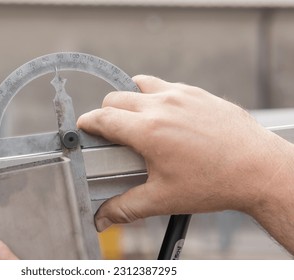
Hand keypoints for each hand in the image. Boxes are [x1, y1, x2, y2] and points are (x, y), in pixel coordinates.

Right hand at [77, 75, 293, 253]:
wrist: (259, 169)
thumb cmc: (215, 183)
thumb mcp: (164, 198)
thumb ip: (126, 207)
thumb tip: (103, 217)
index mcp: (148, 131)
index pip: (103, 118)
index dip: (87, 122)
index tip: (84, 127)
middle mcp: (162, 106)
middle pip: (116, 98)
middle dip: (106, 113)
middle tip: (112, 132)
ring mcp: (181, 95)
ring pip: (139, 84)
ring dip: (130, 99)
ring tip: (137, 120)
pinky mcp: (198, 93)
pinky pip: (165, 86)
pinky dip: (155, 96)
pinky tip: (165, 116)